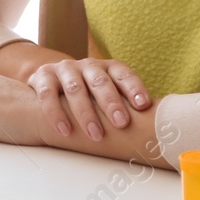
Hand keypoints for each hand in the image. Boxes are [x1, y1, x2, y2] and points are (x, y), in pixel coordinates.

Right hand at [26, 57, 148, 141]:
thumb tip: (156, 129)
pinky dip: (55, 113)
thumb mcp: (108, 95)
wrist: (51, 82)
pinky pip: (47, 94)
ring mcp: (64, 69)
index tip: (144, 105)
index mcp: (107, 67)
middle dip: (111, 102)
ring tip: (95, 134)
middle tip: (121, 123)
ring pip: (75, 88)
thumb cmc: (90, 96)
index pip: (123, 74)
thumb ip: (126, 105)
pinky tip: (65, 130)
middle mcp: (86, 65)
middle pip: (100, 80)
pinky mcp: (42, 76)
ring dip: (85, 112)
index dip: (134, 88)